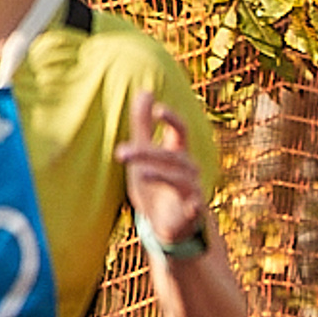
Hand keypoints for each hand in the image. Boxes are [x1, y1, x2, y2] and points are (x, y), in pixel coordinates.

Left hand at [115, 89, 204, 254]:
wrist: (167, 225)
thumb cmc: (156, 185)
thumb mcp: (145, 154)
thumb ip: (143, 125)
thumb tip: (145, 91)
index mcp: (178, 152)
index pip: (180, 130)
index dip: (171, 119)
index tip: (157, 109)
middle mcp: (189, 169)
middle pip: (171, 155)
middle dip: (145, 153)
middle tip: (120, 152)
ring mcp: (193, 190)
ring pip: (181, 178)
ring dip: (159, 175)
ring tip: (141, 173)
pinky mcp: (194, 213)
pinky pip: (197, 206)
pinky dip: (194, 204)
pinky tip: (190, 204)